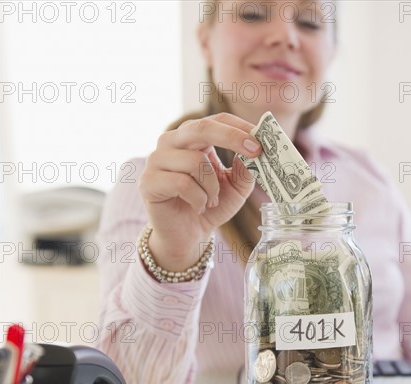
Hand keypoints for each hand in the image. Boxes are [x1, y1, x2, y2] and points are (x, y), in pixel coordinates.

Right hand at [138, 113, 261, 271]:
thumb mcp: (236, 186)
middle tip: (254, 152)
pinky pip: (182, 183)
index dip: (240, 128)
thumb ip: (246, 167)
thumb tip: (255, 151)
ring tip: (211, 201)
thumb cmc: (210, 206)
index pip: (217, 121)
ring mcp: (156, 160)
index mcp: (192, 137)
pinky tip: (198, 207)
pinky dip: (198, 199)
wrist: (188, 236)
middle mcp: (171, 142)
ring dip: (212, 187)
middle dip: (232, 138)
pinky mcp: (149, 182)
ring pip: (195, 162)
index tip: (261, 141)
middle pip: (202, 128)